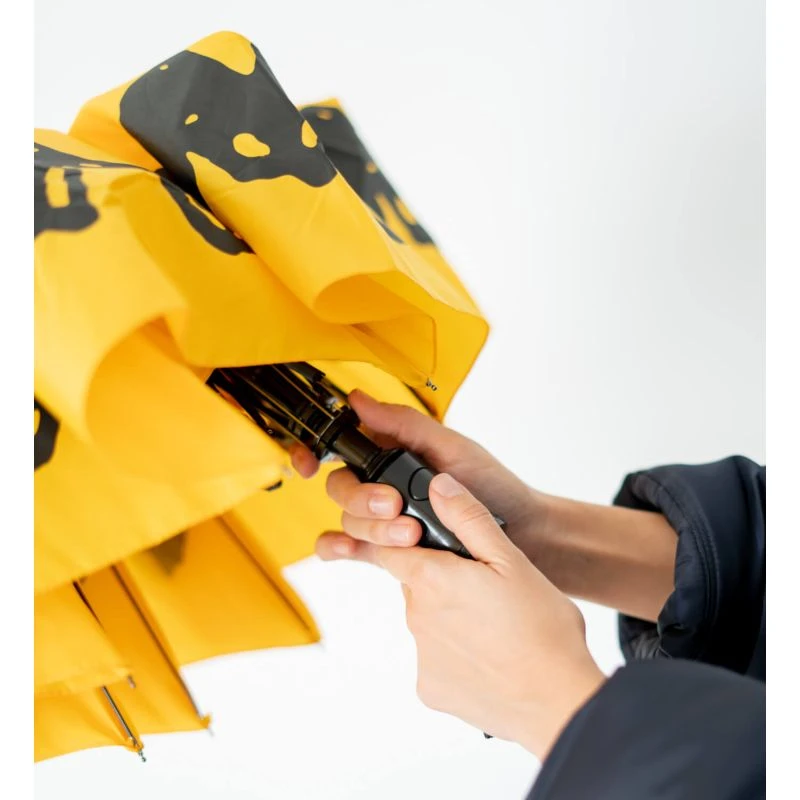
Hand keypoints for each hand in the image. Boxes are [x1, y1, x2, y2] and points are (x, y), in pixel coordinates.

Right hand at [290, 389, 540, 561]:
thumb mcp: (452, 447)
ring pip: (348, 520)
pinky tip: (349, 550)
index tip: (310, 464)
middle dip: (362, 499)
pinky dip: (340, 549)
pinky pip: (352, 549)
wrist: (522, 534)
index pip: (341, 448)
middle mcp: (382, 483)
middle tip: (395, 506)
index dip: (314, 452)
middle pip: (340, 488)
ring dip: (371, 527)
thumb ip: (404, 425)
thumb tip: (359, 399)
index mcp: (392, 451)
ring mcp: (384, 518)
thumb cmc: (492, 485)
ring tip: (411, 534)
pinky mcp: (390, 551)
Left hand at [351, 472, 605, 758]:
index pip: (391, 548)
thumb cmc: (543, 630)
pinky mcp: (430, 689)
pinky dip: (455, 654)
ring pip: (427, 622)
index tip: (432, 543)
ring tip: (494, 624)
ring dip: (450, 617)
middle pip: (414, 584)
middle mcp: (416, 618)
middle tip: (484, 587)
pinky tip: (489, 654)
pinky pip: (435, 660)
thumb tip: (438, 486)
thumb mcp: (510, 560)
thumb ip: (468, 518)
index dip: (408, 540)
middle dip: (440, 580)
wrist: (560, 703)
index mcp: (430, 580)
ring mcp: (422, 657)